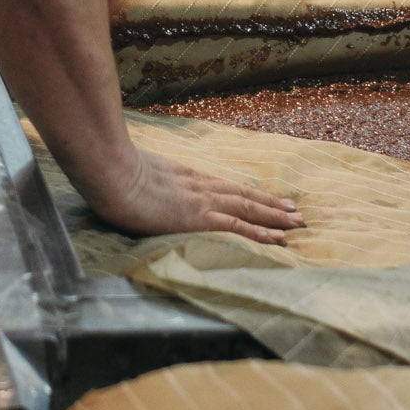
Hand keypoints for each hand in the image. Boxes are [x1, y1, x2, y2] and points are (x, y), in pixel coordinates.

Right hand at [85, 148, 305, 244]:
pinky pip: (236, 226)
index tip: (268, 199)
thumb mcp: (137, 171)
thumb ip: (148, 179)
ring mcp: (202, 202)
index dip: (249, 195)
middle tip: (296, 213)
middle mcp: (201, 187)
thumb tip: (145, 183)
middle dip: (272, 206)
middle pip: (245, 197)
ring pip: (248, 210)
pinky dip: (259, 232)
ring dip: (275, 218)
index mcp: (187, 177)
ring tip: (297, 223)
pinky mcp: (199, 217)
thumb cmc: (115, 171)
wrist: (112, 172)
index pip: (226, 188)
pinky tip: (276, 238)